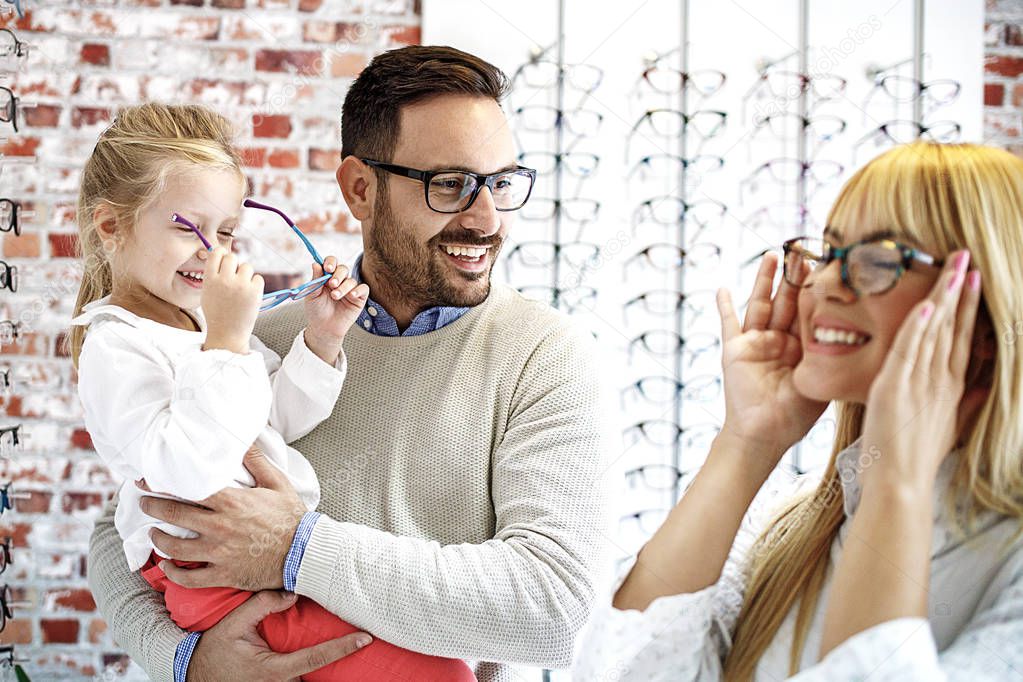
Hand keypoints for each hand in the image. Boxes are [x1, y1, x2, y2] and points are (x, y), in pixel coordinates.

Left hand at [139, 446, 306, 591]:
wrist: (305, 553)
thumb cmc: (292, 517)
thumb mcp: (278, 483)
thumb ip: (256, 461)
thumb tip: (242, 440)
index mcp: (231, 502)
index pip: (187, 489)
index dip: (162, 483)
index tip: (147, 480)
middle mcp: (219, 527)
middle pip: (173, 515)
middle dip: (152, 507)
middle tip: (144, 502)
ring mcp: (219, 553)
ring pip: (175, 547)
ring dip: (158, 539)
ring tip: (153, 532)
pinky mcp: (223, 574)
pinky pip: (189, 577)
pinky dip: (173, 573)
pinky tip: (167, 566)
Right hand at [187, 590, 371, 681]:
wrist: (195, 676)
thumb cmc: (213, 651)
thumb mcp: (232, 624)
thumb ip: (260, 605)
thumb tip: (292, 593)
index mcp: (273, 670)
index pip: (315, 658)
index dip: (342, 648)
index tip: (365, 639)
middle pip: (318, 672)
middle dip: (338, 658)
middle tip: (361, 639)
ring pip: (309, 678)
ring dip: (325, 668)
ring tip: (347, 646)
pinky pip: (299, 680)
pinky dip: (312, 671)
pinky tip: (327, 654)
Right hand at [202, 247, 263, 353]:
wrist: (227, 333)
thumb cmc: (217, 313)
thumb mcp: (207, 292)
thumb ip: (213, 274)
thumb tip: (221, 254)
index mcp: (210, 280)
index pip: (216, 253)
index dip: (222, 254)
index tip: (224, 260)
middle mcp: (224, 280)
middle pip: (233, 257)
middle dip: (234, 265)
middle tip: (234, 277)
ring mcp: (240, 286)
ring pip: (247, 266)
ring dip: (246, 275)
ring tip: (241, 289)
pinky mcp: (255, 292)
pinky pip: (258, 278)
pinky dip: (255, 285)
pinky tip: (249, 296)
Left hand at [304, 256, 368, 364]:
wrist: (324, 328)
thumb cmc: (316, 311)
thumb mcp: (312, 295)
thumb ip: (315, 279)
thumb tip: (315, 263)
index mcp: (327, 277)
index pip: (331, 263)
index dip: (330, 262)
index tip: (327, 268)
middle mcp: (339, 281)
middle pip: (343, 269)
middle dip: (338, 275)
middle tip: (332, 284)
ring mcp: (350, 289)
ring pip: (351, 280)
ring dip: (343, 287)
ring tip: (335, 296)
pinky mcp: (359, 298)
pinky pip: (363, 288)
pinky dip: (358, 290)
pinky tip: (351, 295)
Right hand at [715, 253, 827, 473]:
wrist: (764, 435)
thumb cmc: (795, 417)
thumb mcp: (823, 382)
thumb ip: (836, 360)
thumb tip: (872, 341)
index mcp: (802, 348)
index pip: (809, 310)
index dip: (816, 288)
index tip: (827, 263)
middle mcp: (779, 341)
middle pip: (786, 301)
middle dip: (793, 276)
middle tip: (801, 249)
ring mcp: (756, 344)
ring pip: (761, 304)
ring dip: (765, 280)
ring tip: (771, 255)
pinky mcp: (735, 350)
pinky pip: (729, 324)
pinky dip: (724, 306)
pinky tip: (723, 288)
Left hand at [860, 250, 985, 491]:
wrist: (900, 481)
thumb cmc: (917, 455)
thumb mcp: (948, 426)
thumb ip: (965, 402)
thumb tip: (983, 386)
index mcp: (949, 385)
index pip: (960, 337)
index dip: (968, 306)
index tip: (974, 279)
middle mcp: (939, 380)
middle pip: (953, 327)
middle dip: (960, 290)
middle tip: (967, 257)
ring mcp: (919, 383)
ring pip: (935, 332)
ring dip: (944, 298)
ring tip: (953, 268)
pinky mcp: (895, 389)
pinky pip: (908, 353)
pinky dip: (917, 329)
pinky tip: (927, 307)